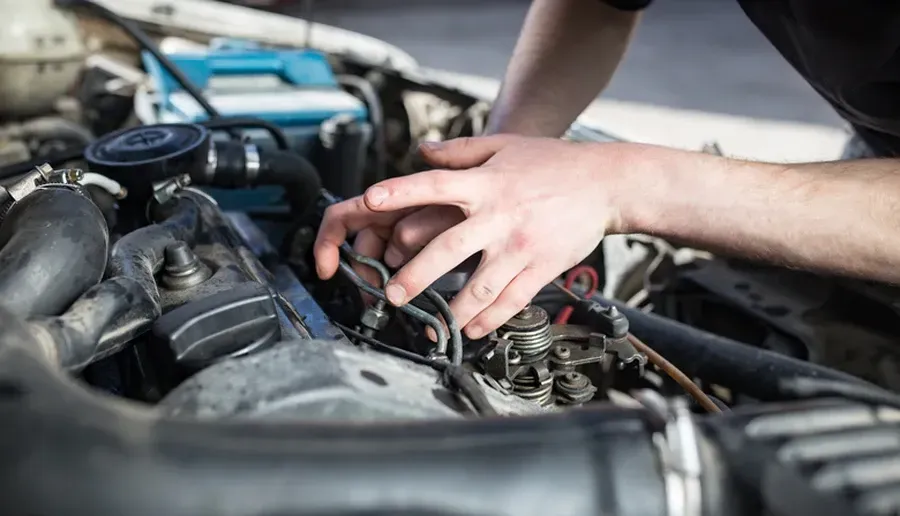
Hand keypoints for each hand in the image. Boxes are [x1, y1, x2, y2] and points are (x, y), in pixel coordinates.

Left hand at [315, 134, 630, 338]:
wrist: (606, 183)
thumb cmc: (553, 163)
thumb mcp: (505, 146)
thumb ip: (460, 151)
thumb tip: (421, 151)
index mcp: (485, 184)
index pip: (434, 186)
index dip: (400, 192)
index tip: (369, 201)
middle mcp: (499, 216)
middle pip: (448, 249)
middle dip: (416, 276)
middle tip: (393, 294)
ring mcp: (520, 246)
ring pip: (479, 287)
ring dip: (452, 311)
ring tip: (433, 325)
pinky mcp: (541, 268)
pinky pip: (511, 301)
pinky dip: (489, 320)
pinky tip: (472, 329)